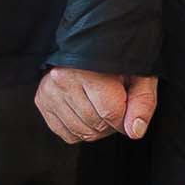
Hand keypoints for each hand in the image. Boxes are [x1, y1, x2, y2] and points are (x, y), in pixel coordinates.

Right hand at [36, 67, 155, 144]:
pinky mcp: (41, 101)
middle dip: (112, 124)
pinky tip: (87, 114)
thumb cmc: (118, 64)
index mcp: (89, 71)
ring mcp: (49, 92)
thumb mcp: (140, 77)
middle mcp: (64, 80)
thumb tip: (134, 131)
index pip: (111, 112)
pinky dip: (81, 131)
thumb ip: (143, 103)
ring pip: (81, 132)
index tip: (130, 111)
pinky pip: (66, 134)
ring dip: (98, 130)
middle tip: (116, 108)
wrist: (91, 49)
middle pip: (95, 124)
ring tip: (103, 110)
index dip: (126, 119)